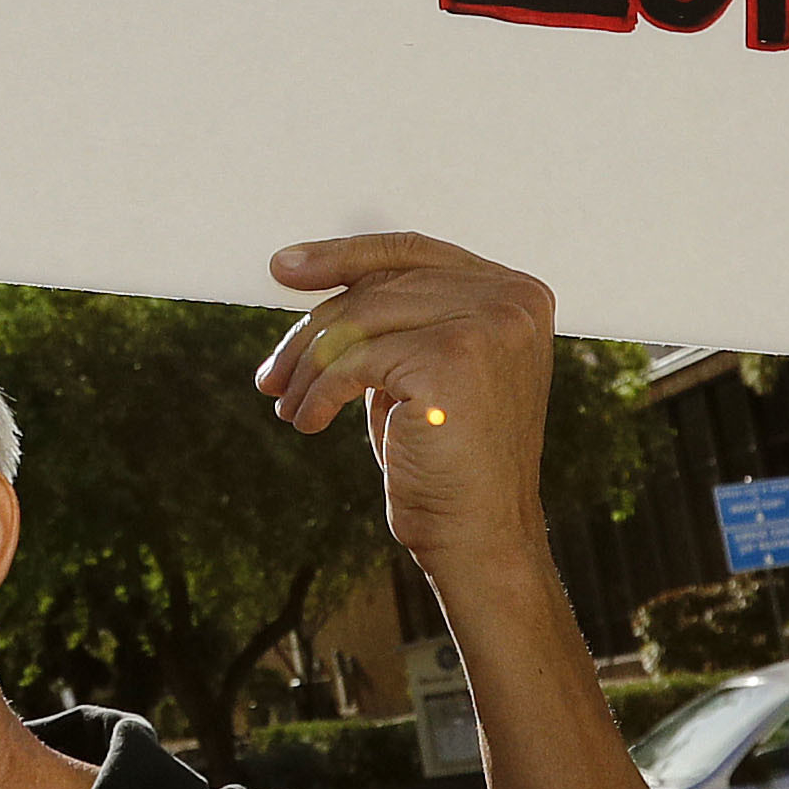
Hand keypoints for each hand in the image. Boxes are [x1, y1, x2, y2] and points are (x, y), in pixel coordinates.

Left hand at [252, 233, 556, 578]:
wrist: (479, 537)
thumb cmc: (447, 461)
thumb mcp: (423, 368)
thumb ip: (395, 318)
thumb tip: (308, 273)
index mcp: (517, 293)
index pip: (413, 251)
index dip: (343, 255)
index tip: (283, 268)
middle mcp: (511, 299)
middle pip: (380, 285)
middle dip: (313, 329)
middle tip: (271, 372)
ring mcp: (488, 323)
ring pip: (361, 319)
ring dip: (310, 365)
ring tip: (286, 402)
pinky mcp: (453, 356)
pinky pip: (356, 360)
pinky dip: (320, 391)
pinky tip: (308, 422)